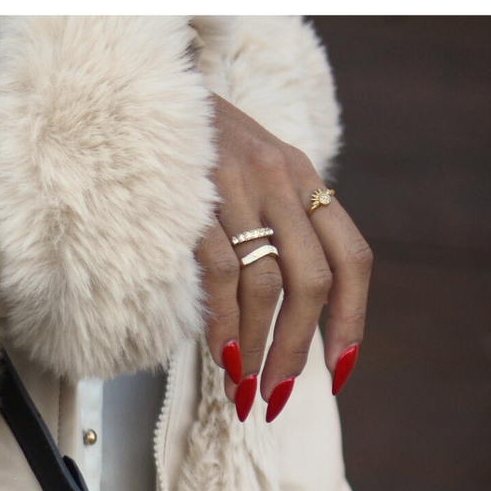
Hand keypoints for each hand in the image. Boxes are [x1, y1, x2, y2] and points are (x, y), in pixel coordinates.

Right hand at [196, 95, 372, 421]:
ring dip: (258, 348)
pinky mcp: (197, 203)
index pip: (351, 258)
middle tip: (276, 396)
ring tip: (241, 388)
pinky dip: (225, 324)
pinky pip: (223, 275)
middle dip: (297, 350)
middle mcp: (282, 182)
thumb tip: (271, 313)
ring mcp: (239, 191)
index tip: (340, 371)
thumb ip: (267, 227)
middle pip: (312, 282)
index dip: (352, 320)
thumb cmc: (187, 152)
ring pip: (269, 285)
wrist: (138, 95)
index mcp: (303, 179)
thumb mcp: (245, 178)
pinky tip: (219, 355)